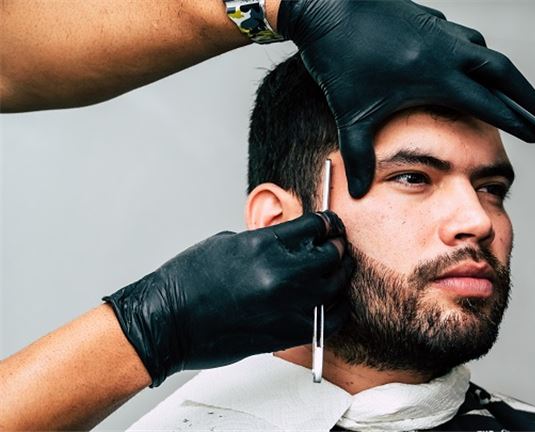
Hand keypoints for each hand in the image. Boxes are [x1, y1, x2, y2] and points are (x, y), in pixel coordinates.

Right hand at [103, 211, 352, 386]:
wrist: (167, 322)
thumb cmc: (187, 283)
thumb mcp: (228, 244)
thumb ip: (265, 241)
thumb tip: (290, 243)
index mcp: (263, 244)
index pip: (315, 226)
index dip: (328, 223)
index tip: (331, 226)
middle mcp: (281, 273)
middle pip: (331, 254)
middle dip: (337, 247)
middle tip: (337, 246)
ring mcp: (288, 305)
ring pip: (336, 285)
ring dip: (340, 275)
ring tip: (338, 271)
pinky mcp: (289, 333)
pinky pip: (331, 319)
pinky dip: (337, 309)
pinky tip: (334, 302)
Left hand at [277, 0, 534, 197]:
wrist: (326, 4)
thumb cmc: (338, 61)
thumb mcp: (351, 113)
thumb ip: (359, 155)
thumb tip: (358, 193)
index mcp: (436, 75)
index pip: (490, 102)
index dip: (519, 120)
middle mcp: (446, 50)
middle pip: (504, 73)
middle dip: (530, 98)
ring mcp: (439, 30)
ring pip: (484, 51)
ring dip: (503, 74)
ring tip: (514, 96)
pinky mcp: (428, 18)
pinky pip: (463, 38)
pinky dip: (476, 54)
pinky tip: (470, 65)